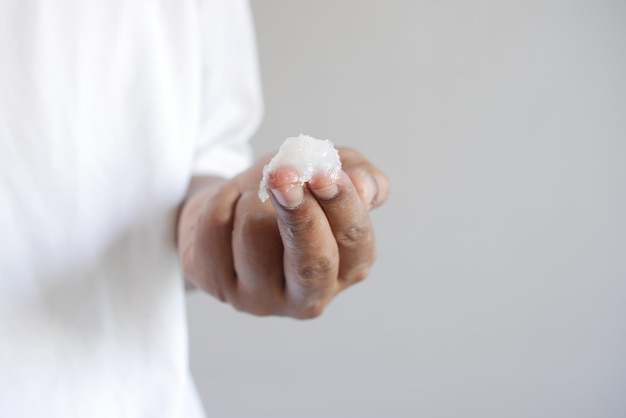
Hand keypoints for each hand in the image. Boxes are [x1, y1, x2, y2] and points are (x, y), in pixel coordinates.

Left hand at [177, 147, 389, 318]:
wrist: (230, 208)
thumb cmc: (288, 197)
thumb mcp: (327, 177)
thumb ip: (361, 177)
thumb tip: (365, 188)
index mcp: (348, 268)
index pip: (353, 239)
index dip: (340, 204)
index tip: (323, 173)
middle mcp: (309, 296)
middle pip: (311, 258)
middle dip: (299, 211)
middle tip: (284, 174)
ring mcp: (260, 298)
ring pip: (255, 231)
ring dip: (253, 197)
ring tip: (254, 200)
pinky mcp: (217, 286)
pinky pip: (214, 226)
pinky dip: (221, 199)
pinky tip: (227, 210)